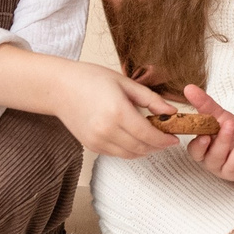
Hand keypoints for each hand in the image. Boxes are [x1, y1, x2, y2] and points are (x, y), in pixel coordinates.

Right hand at [53, 58, 187, 159]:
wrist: (59, 87)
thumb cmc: (90, 79)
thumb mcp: (125, 83)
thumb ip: (150, 99)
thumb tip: (171, 111)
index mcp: (117, 112)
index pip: (148, 135)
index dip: (165, 139)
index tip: (174, 138)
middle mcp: (106, 130)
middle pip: (141, 148)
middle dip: (158, 146)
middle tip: (167, 138)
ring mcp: (97, 140)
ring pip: (130, 155)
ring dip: (145, 150)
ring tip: (153, 139)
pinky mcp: (91, 146)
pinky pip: (117, 154)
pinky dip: (129, 150)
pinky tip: (134, 138)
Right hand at [181, 84, 233, 189]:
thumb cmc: (230, 129)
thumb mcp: (218, 115)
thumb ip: (204, 105)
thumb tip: (189, 88)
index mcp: (203, 150)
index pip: (196, 152)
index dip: (199, 146)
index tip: (205, 136)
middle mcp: (214, 164)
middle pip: (215, 158)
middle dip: (223, 141)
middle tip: (230, 125)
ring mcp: (231, 171)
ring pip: (233, 165)